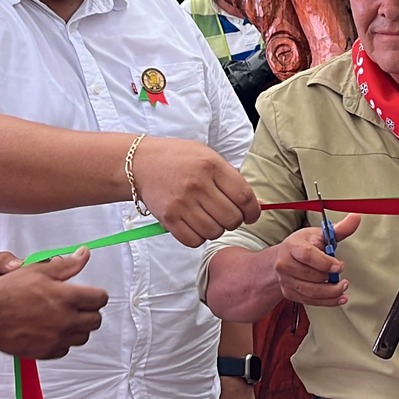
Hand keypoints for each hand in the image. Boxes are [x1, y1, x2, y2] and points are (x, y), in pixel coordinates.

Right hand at [0, 248, 108, 358]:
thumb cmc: (6, 293)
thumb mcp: (38, 270)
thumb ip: (66, 264)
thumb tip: (83, 254)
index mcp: (66, 298)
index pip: (100, 299)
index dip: (96, 294)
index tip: (90, 294)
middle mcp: (65, 320)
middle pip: (96, 320)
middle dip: (90, 311)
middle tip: (78, 305)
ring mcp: (56, 338)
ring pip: (83, 336)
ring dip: (78, 327)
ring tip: (65, 317)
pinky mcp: (46, 352)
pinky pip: (65, 349)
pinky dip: (62, 340)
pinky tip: (52, 330)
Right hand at [130, 137, 261, 247]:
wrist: (141, 163)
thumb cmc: (180, 159)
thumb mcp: (209, 158)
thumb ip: (233, 180)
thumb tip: (257, 205)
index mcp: (211, 166)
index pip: (244, 197)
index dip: (253, 211)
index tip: (251, 215)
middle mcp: (197, 184)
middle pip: (232, 218)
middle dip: (235, 221)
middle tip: (227, 215)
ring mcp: (181, 203)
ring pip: (215, 232)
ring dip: (216, 229)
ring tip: (209, 217)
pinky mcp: (168, 218)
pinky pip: (194, 240)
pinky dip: (199, 237)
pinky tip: (196, 224)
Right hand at [273, 213, 361, 308]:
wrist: (283, 259)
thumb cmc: (303, 244)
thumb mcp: (319, 234)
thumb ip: (339, 229)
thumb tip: (356, 217)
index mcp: (292, 246)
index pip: (308, 255)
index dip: (325, 262)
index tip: (339, 266)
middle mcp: (284, 264)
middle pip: (311, 276)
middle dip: (330, 277)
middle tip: (342, 274)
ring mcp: (285, 281)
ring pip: (311, 292)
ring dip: (331, 292)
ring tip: (343, 287)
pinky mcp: (289, 294)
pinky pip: (310, 301)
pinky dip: (327, 302)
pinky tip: (340, 298)